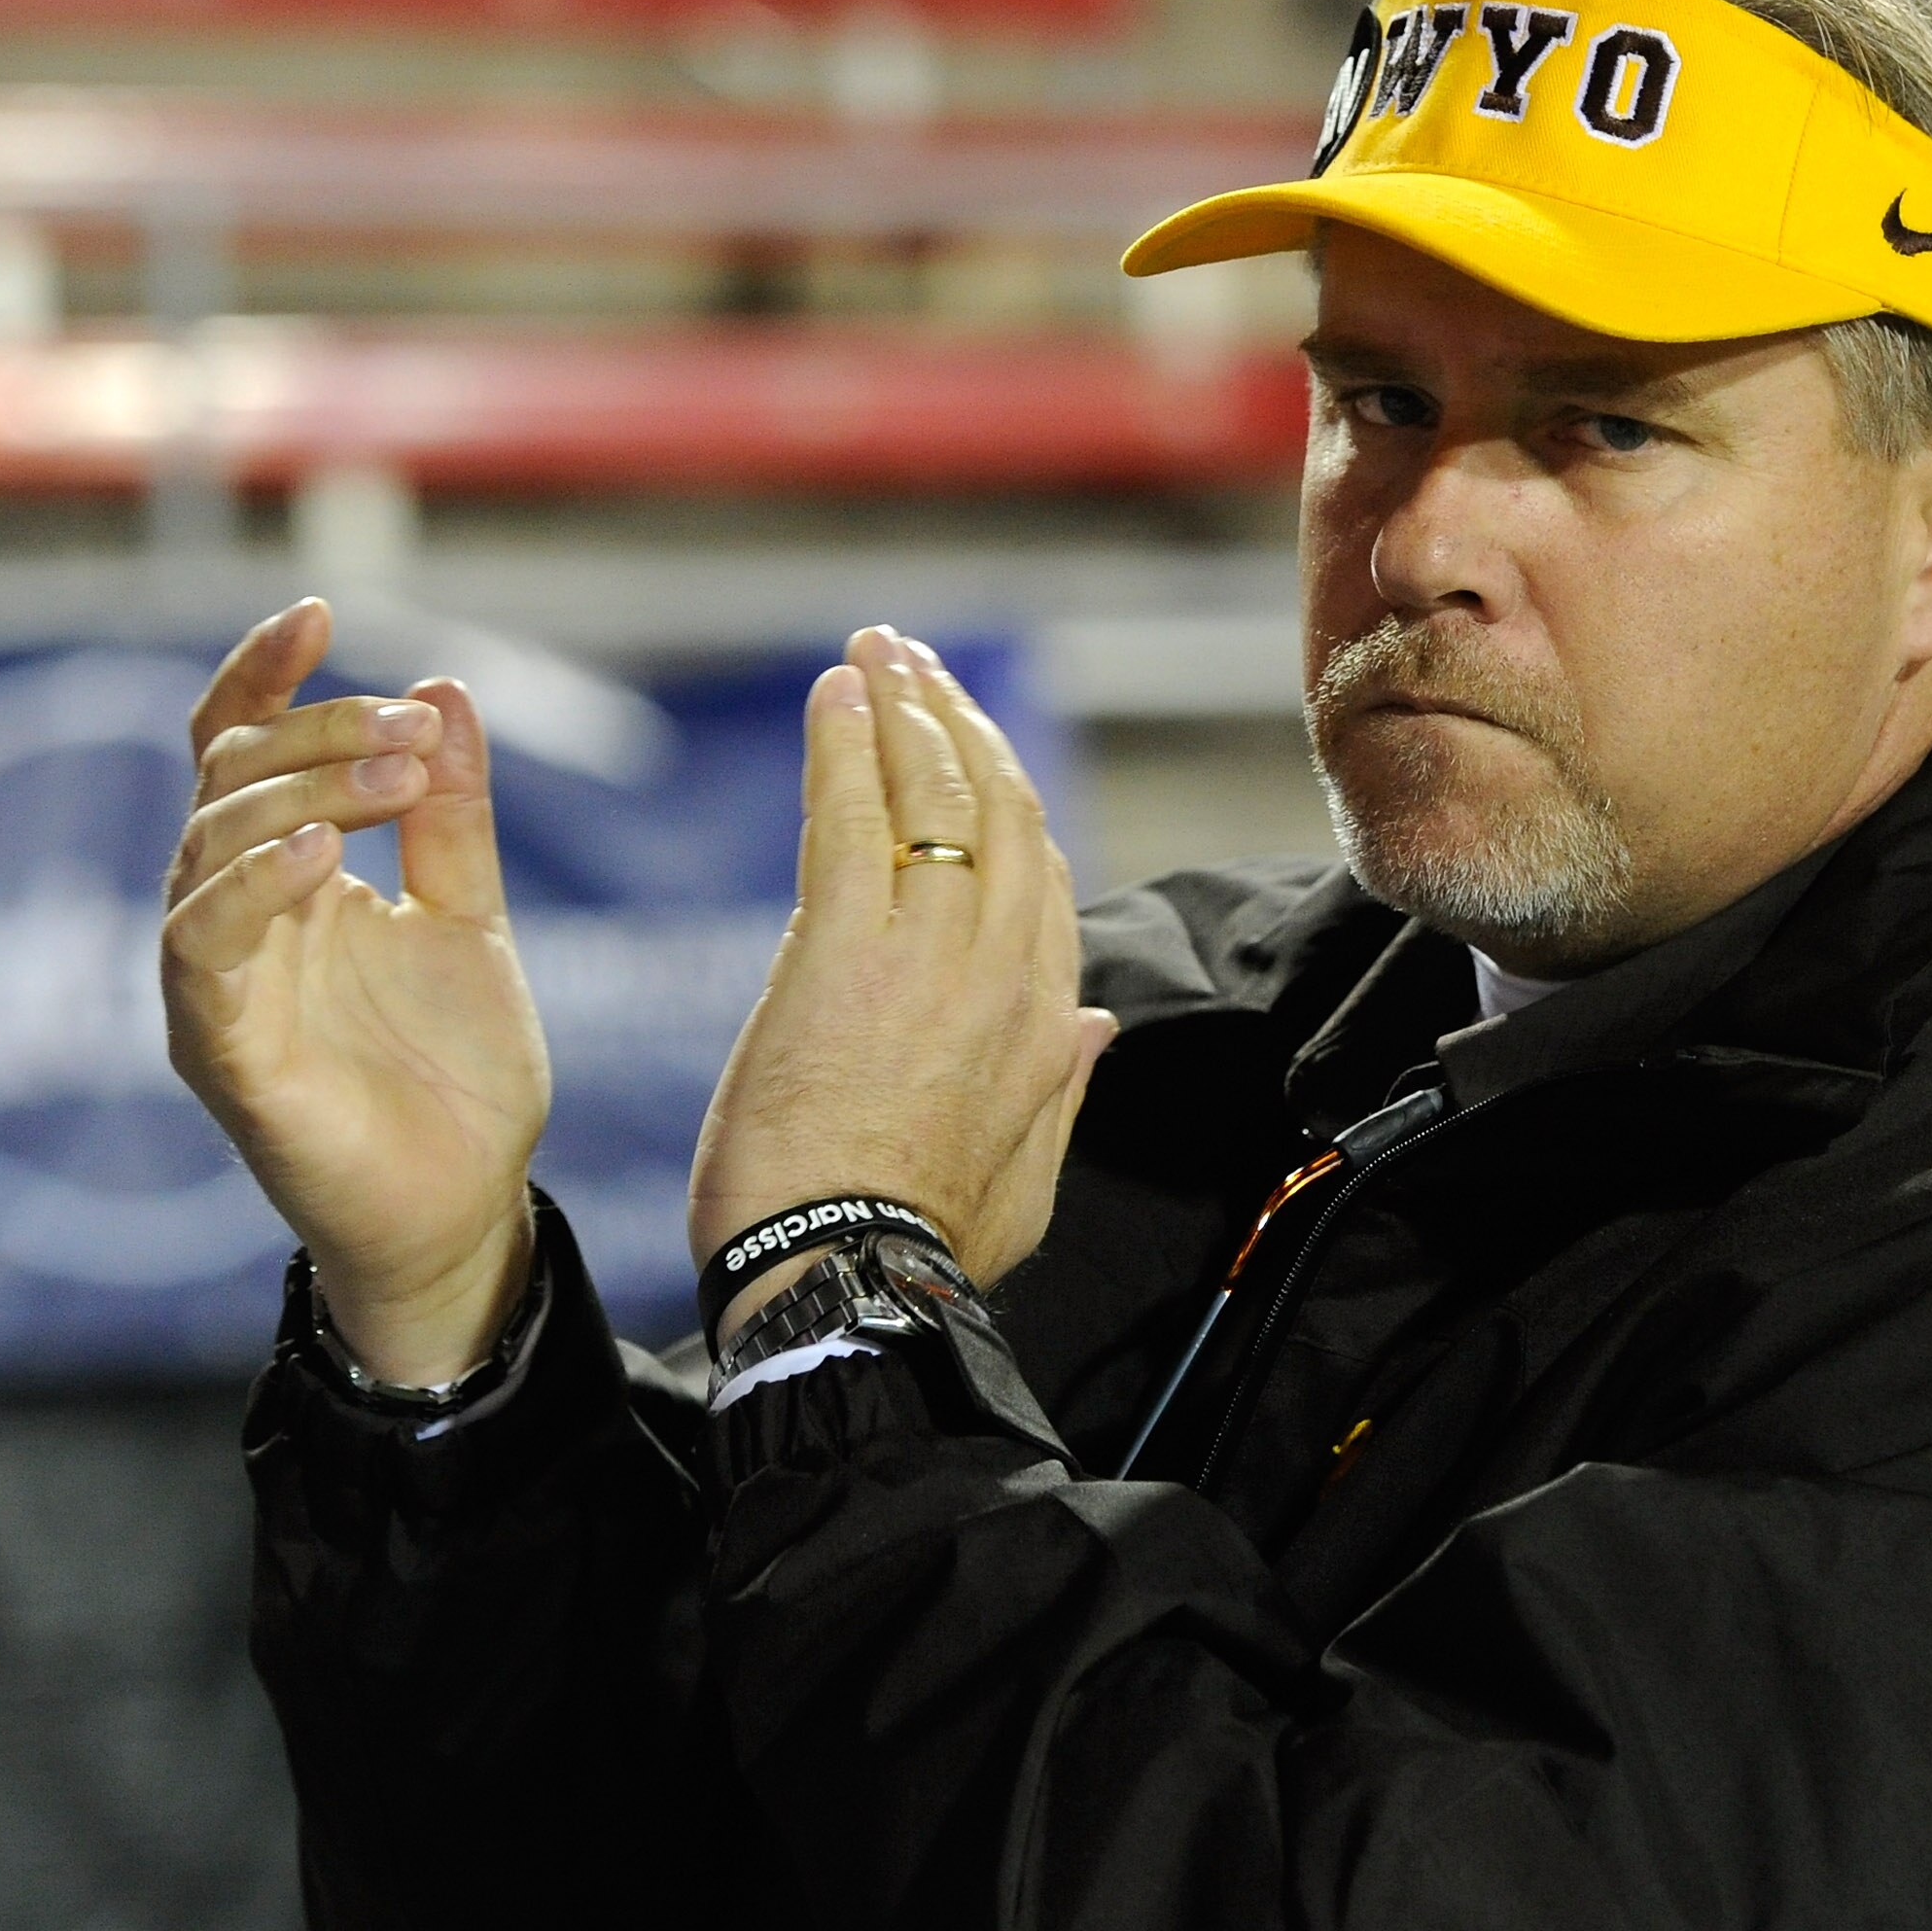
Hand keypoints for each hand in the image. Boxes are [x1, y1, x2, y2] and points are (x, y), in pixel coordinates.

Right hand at [163, 599, 551, 1384]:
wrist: (467, 1205)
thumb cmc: (456, 1073)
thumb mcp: (472, 919)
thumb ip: (451, 816)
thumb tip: (448, 688)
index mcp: (288, 879)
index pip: (242, 750)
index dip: (265, 676)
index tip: (321, 612)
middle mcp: (237, 918)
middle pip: (232, 779)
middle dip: (321, 732)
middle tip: (413, 726)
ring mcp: (220, 981)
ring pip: (208, 845)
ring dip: (302, 790)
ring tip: (394, 772)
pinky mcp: (221, 1047)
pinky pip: (206, 945)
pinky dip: (256, 886)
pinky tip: (322, 852)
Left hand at [690, 627, 1114, 1337]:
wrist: (845, 1279)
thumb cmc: (919, 1248)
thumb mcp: (1024, 1180)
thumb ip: (1060, 1090)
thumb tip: (1095, 1024)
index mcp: (1048, 1025)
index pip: (1043, 880)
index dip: (1008, 802)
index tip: (969, 753)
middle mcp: (1005, 972)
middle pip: (1001, 811)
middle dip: (960, 724)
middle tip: (917, 664)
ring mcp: (931, 953)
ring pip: (938, 796)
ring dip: (908, 709)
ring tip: (878, 650)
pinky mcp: (845, 949)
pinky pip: (857, 817)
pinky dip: (847, 744)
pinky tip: (836, 692)